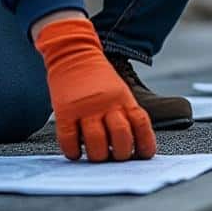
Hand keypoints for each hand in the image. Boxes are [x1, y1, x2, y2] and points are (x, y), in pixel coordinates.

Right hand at [34, 18, 156, 161]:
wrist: (73, 52)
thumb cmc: (97, 77)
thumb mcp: (119, 90)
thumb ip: (125, 113)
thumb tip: (132, 144)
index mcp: (123, 98)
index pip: (141, 124)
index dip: (146, 143)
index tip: (143, 155)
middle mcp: (107, 104)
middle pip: (121, 137)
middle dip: (121, 154)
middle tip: (116, 157)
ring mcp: (86, 108)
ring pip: (97, 143)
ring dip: (99, 156)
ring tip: (97, 156)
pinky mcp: (65, 111)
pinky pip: (69, 139)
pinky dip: (73, 152)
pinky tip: (76, 153)